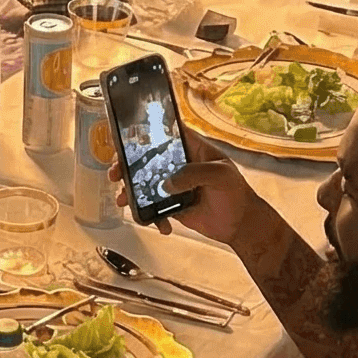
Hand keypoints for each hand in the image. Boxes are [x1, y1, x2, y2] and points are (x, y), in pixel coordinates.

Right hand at [111, 126, 263, 246]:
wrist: (241, 225)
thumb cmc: (236, 192)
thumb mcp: (220, 175)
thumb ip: (194, 174)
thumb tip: (167, 183)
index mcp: (190, 148)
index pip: (164, 132)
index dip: (143, 132)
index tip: (123, 138)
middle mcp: (178, 163)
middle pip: (145, 158)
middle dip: (125, 165)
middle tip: (115, 174)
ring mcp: (173, 185)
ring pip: (144, 184)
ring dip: (130, 192)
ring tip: (123, 201)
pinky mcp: (171, 205)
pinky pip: (153, 208)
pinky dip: (151, 217)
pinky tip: (161, 225)